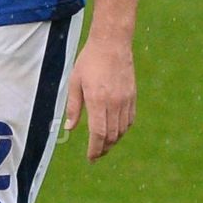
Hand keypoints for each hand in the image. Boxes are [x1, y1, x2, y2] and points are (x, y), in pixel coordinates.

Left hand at [64, 37, 135, 160]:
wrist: (112, 44)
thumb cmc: (89, 61)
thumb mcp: (75, 82)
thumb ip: (73, 107)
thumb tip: (70, 128)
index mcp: (97, 100)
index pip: (98, 133)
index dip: (95, 149)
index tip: (91, 158)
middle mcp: (114, 103)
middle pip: (111, 136)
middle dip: (103, 149)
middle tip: (95, 155)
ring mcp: (125, 100)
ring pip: (122, 130)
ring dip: (113, 141)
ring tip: (103, 145)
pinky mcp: (132, 96)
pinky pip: (129, 120)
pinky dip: (122, 130)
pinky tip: (115, 131)